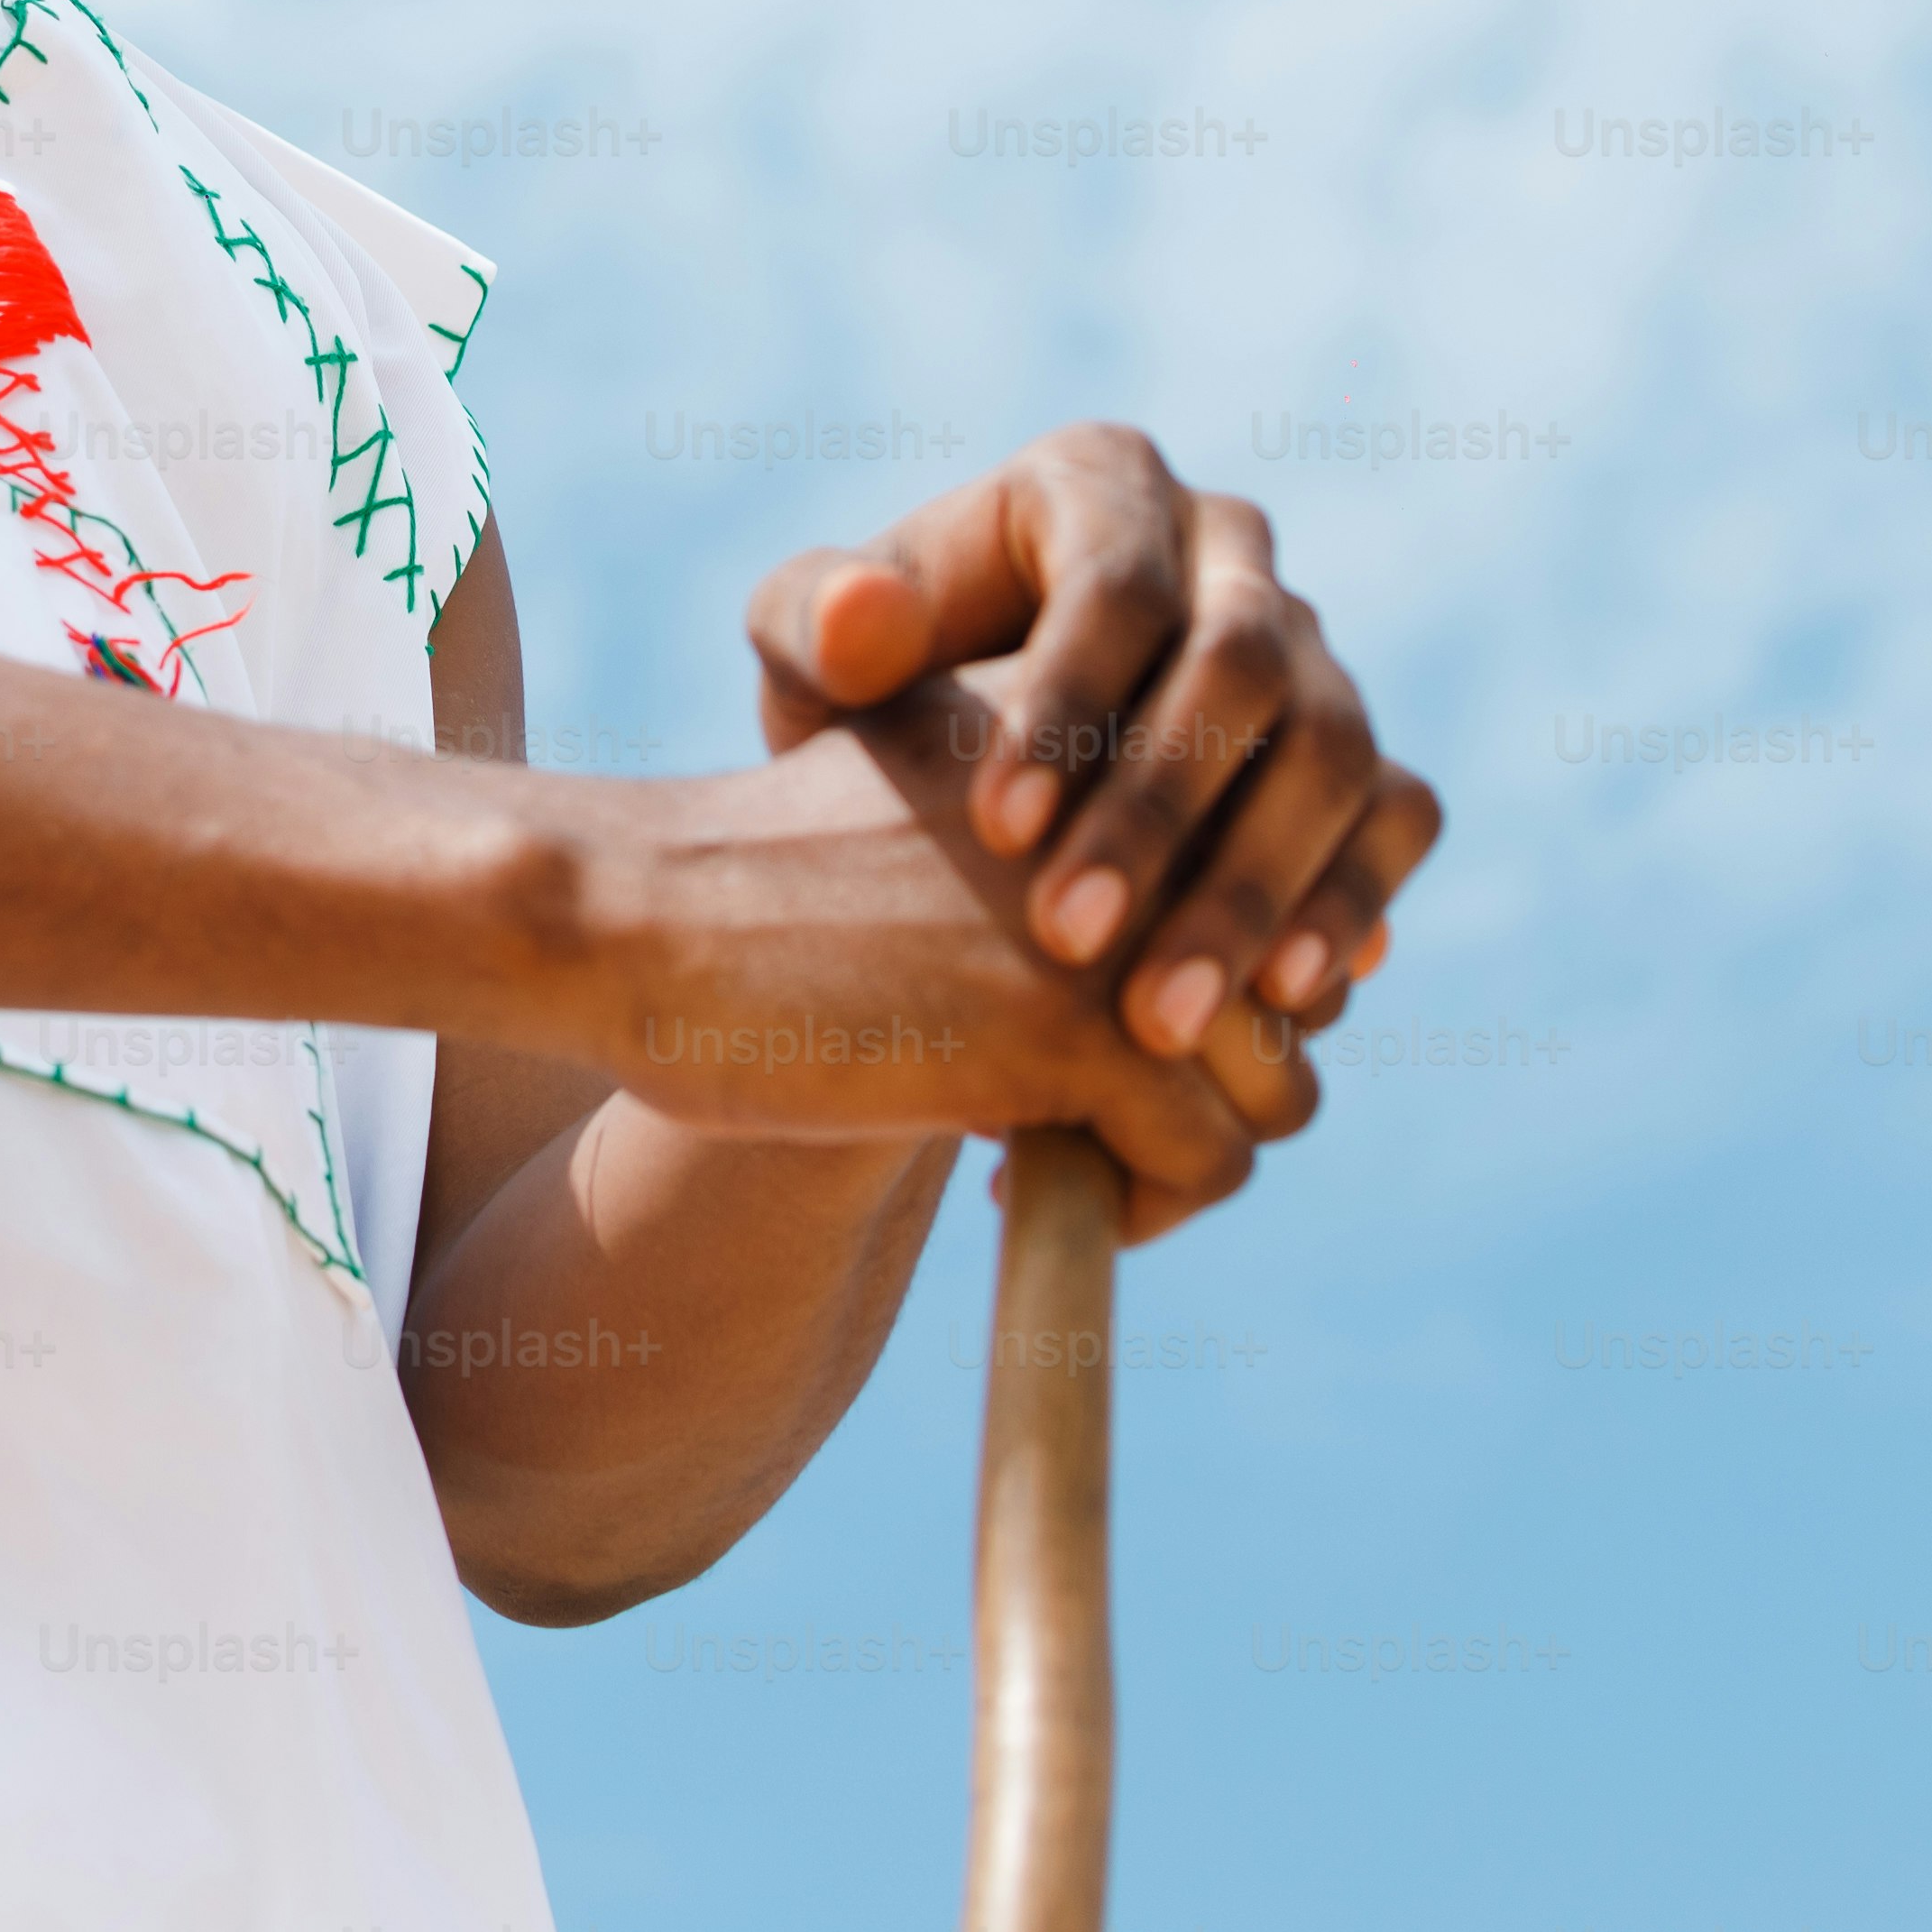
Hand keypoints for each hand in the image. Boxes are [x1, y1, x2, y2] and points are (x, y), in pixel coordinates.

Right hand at [572, 706, 1285, 1244]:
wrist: (635, 908)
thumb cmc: (766, 867)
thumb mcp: (944, 790)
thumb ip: (1075, 822)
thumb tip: (1240, 956)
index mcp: (1126, 724)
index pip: (1276, 872)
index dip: (1226, 976)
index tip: (1124, 1030)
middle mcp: (1157, 806)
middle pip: (1297, 987)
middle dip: (1214, 1077)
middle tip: (1096, 1125)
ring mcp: (1132, 919)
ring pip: (1281, 1085)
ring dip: (1186, 1151)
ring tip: (1068, 1165)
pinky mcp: (1087, 1031)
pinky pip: (1209, 1162)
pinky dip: (1134, 1207)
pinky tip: (1009, 1187)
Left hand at [746, 425, 1442, 1063]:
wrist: (962, 785)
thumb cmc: (875, 699)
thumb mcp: (814, 661)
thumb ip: (815, 626)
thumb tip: (862, 619)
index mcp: (1100, 483)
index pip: (1113, 582)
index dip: (1067, 706)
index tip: (995, 833)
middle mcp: (1230, 550)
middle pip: (1239, 665)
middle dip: (1159, 811)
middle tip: (1068, 941)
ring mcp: (1315, 650)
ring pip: (1333, 749)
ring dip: (1253, 886)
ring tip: (1163, 1015)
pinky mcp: (1361, 755)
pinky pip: (1396, 817)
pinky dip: (1348, 904)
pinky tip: (1283, 1002)